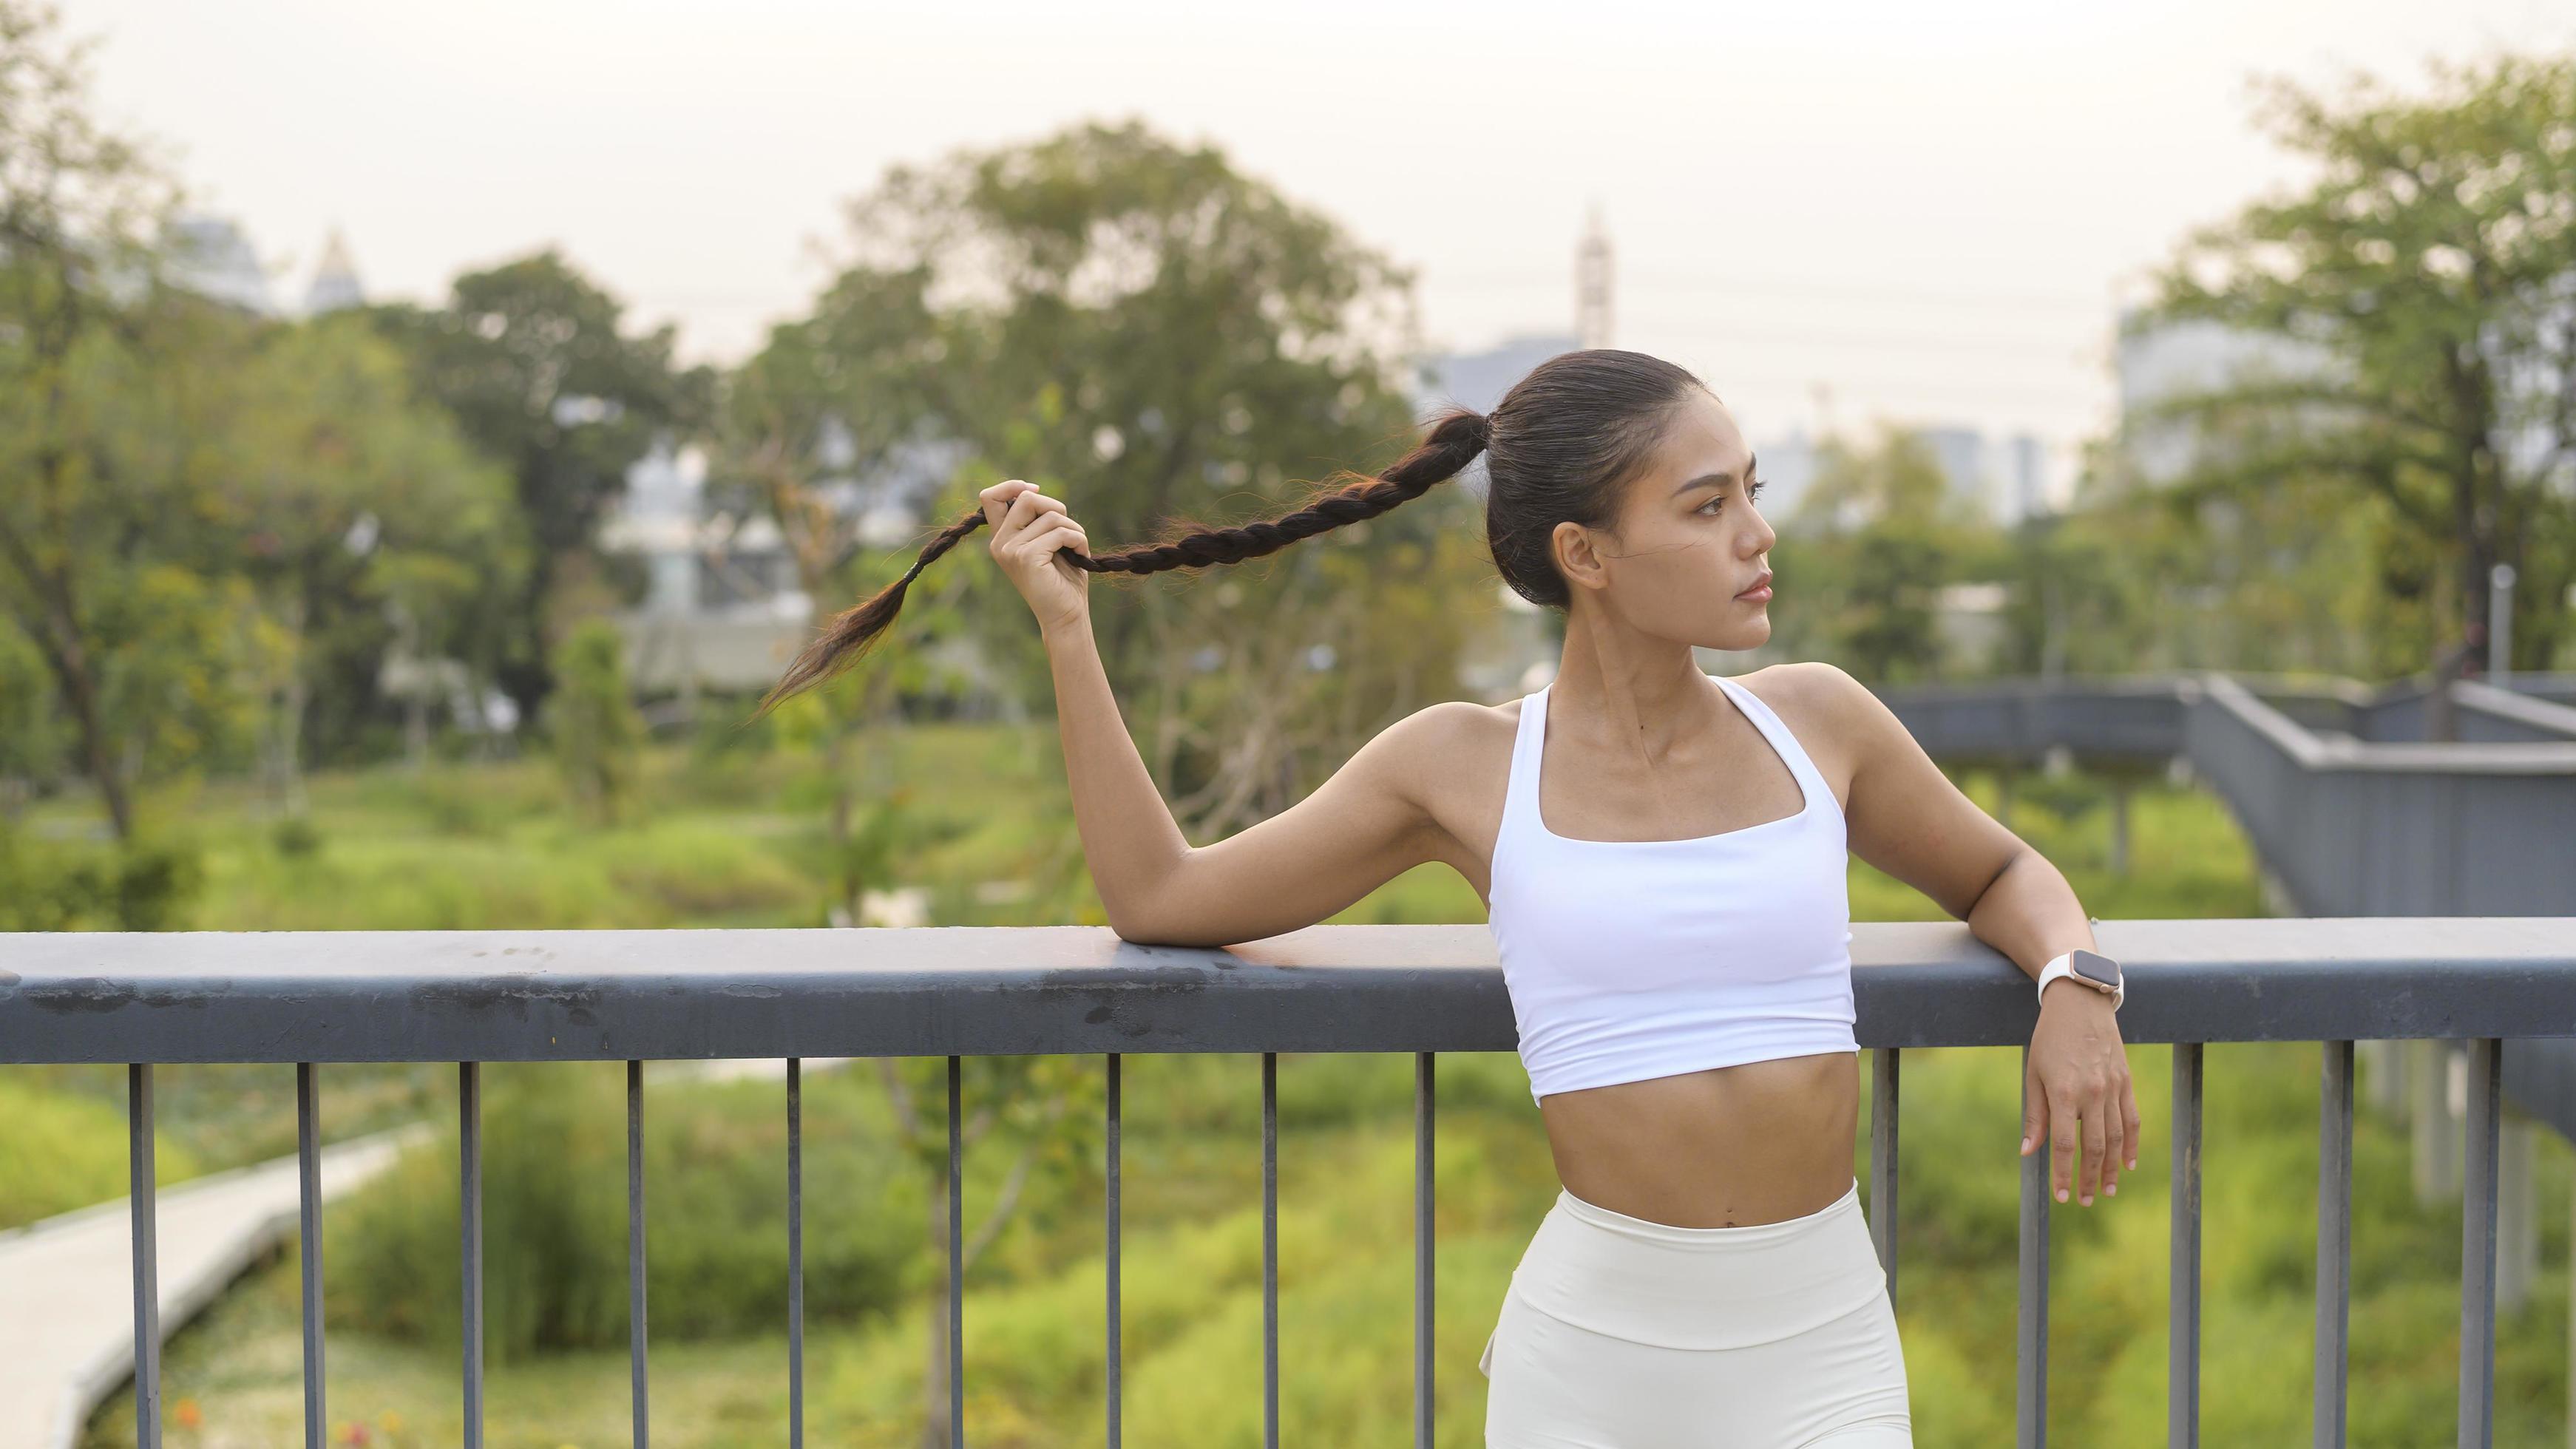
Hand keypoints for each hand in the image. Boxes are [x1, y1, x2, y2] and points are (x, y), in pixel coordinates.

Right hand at [980, 480, 1091, 632]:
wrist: (1067, 615)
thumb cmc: (1062, 578)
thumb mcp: (1046, 540)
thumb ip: (1036, 518)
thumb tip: (1033, 489)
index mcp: (1002, 538)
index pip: (989, 496)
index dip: (1013, 486)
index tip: (1036, 490)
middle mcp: (1000, 543)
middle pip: (1026, 498)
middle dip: (1056, 506)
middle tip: (1068, 529)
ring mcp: (1011, 551)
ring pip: (1050, 515)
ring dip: (1073, 527)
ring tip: (1077, 547)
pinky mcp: (1026, 558)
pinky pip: (1059, 532)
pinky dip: (1078, 539)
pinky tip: (1081, 554)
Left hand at [2021, 982, 2141, 1206]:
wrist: (2080, 1004)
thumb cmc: (2049, 1039)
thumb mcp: (2033, 1074)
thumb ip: (2034, 1115)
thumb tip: (2028, 1152)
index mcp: (2064, 1092)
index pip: (2065, 1144)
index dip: (2064, 1173)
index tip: (2063, 1196)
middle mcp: (2091, 1093)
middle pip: (2094, 1147)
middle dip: (2089, 1178)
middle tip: (2084, 1200)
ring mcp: (2112, 1088)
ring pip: (2116, 1138)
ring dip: (2111, 1168)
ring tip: (2106, 1191)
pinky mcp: (2126, 1082)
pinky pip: (2132, 1120)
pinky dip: (2132, 1144)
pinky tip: (2127, 1163)